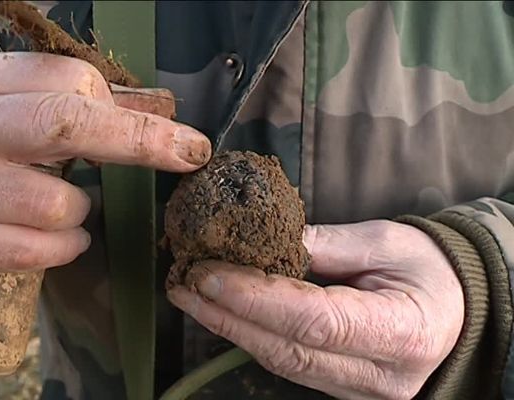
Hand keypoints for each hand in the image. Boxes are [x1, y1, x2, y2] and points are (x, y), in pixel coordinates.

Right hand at [0, 52, 210, 274]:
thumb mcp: (15, 104)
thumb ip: (80, 104)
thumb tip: (158, 116)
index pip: (72, 82)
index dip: (132, 114)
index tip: (179, 139)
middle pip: (67, 125)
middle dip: (139, 142)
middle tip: (186, 154)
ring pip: (57, 203)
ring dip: (80, 211)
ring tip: (63, 207)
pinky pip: (34, 251)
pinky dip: (63, 247)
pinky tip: (58, 238)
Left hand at [168, 220, 463, 399]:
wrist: (452, 309)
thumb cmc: (427, 269)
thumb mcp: (385, 243)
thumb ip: (325, 245)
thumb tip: (263, 241)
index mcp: (401, 332)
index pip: (315, 321)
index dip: (257, 298)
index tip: (208, 273)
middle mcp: (378, 375)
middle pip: (287, 350)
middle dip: (227, 315)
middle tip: (184, 282)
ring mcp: (357, 390)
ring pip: (280, 362)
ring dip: (229, 326)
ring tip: (190, 294)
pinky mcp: (339, 387)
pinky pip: (286, 363)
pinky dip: (249, 335)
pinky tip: (221, 311)